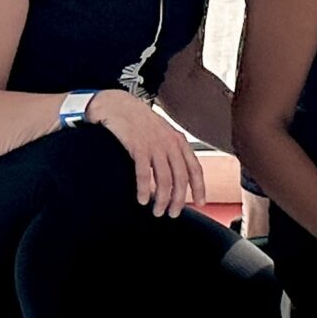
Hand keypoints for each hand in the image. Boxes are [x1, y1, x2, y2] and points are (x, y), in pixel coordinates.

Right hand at [89, 89, 205, 217]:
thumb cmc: (137, 121)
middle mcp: (170, 143)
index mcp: (178, 141)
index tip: (200, 203)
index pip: (195, 168)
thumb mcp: (160, 133)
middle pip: (181, 178)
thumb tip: (173, 174)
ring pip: (165, 179)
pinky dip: (145, 190)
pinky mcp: (137, 146)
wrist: (116, 104)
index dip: (199, 187)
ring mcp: (154, 145)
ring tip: (157, 211)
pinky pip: (144, 174)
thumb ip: (168, 151)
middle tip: (172, 214)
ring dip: (162, 199)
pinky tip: (142, 199)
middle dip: (178, 199)